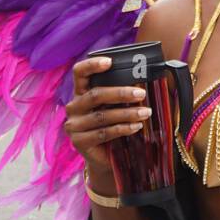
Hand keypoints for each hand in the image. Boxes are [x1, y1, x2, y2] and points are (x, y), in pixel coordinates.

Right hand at [63, 56, 151, 173]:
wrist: (104, 157)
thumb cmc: (112, 126)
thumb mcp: (114, 107)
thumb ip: (120, 95)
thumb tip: (146, 82)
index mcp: (81, 92)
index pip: (80, 73)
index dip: (92, 65)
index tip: (110, 62)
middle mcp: (74, 107)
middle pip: (95, 94)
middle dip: (120, 93)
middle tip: (141, 94)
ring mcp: (74, 125)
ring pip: (102, 115)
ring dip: (127, 113)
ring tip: (145, 112)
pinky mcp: (79, 142)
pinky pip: (104, 132)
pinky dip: (123, 128)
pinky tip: (136, 126)